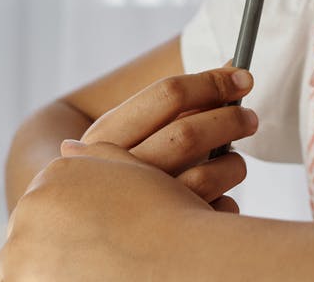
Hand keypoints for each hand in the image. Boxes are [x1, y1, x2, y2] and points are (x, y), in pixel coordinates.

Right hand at [0, 67, 259, 280]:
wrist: (64, 222)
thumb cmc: (116, 165)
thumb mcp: (127, 130)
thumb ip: (174, 103)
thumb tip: (233, 68)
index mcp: (106, 135)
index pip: (168, 94)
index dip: (211, 82)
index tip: (242, 76)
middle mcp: (115, 173)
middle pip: (186, 135)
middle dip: (228, 121)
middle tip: (249, 118)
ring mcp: (133, 211)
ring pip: (202, 181)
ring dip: (232, 165)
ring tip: (236, 160)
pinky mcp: (155, 245)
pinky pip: (207, 220)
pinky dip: (225, 206)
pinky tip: (221, 198)